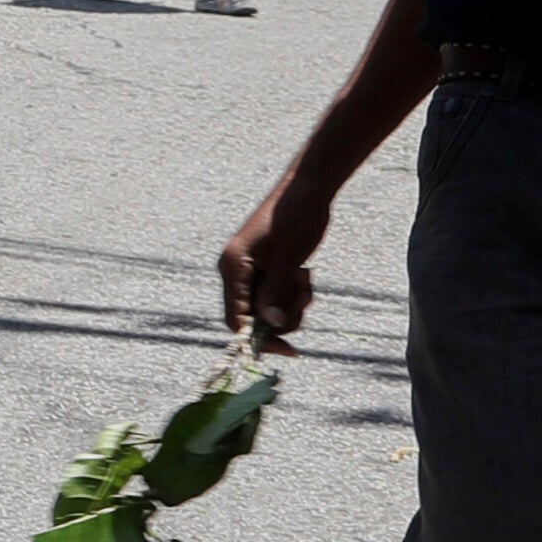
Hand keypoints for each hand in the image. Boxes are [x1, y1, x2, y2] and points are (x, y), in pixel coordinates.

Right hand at [219, 176, 323, 340]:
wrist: (308, 191)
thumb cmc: (297, 218)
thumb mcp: (289, 259)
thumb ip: (277, 293)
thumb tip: (272, 326)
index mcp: (233, 267)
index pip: (236, 317)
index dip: (259, 338)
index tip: (288, 350)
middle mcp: (236, 271)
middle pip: (254, 317)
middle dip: (284, 314)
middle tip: (306, 295)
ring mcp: (250, 271)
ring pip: (268, 309)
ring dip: (292, 303)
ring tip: (306, 278)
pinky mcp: (264, 270)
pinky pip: (276, 297)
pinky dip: (293, 294)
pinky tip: (304, 273)